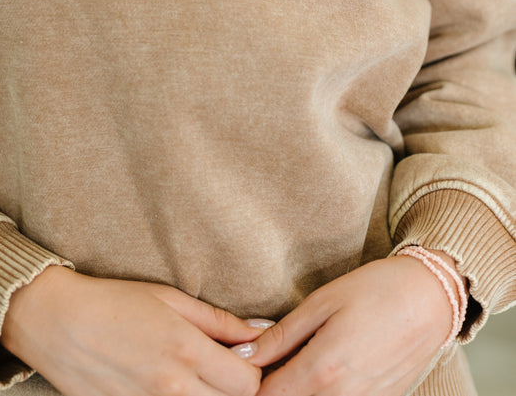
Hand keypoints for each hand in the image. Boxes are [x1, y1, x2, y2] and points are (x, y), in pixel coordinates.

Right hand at [1, 266, 265, 395]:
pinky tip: (174, 387)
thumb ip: (219, 321)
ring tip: (198, 377)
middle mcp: (172, 387)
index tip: (243, 358)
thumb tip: (261, 331)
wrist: (57, 323)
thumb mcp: (171, 299)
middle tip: (224, 369)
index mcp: (186, 349)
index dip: (253, 371)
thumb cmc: (115, 301)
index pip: (248, 382)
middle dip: (236, 389)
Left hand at [232, 256, 462, 395]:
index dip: (249, 383)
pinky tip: (326, 366)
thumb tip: (243, 354)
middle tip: (271, 359)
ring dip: (300, 389)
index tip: (244, 364)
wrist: (433, 299)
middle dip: (273, 386)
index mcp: (323, 371)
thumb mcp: (322, 302)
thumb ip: (281, 335)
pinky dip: (326, 391)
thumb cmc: (376, 291)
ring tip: (300, 358)